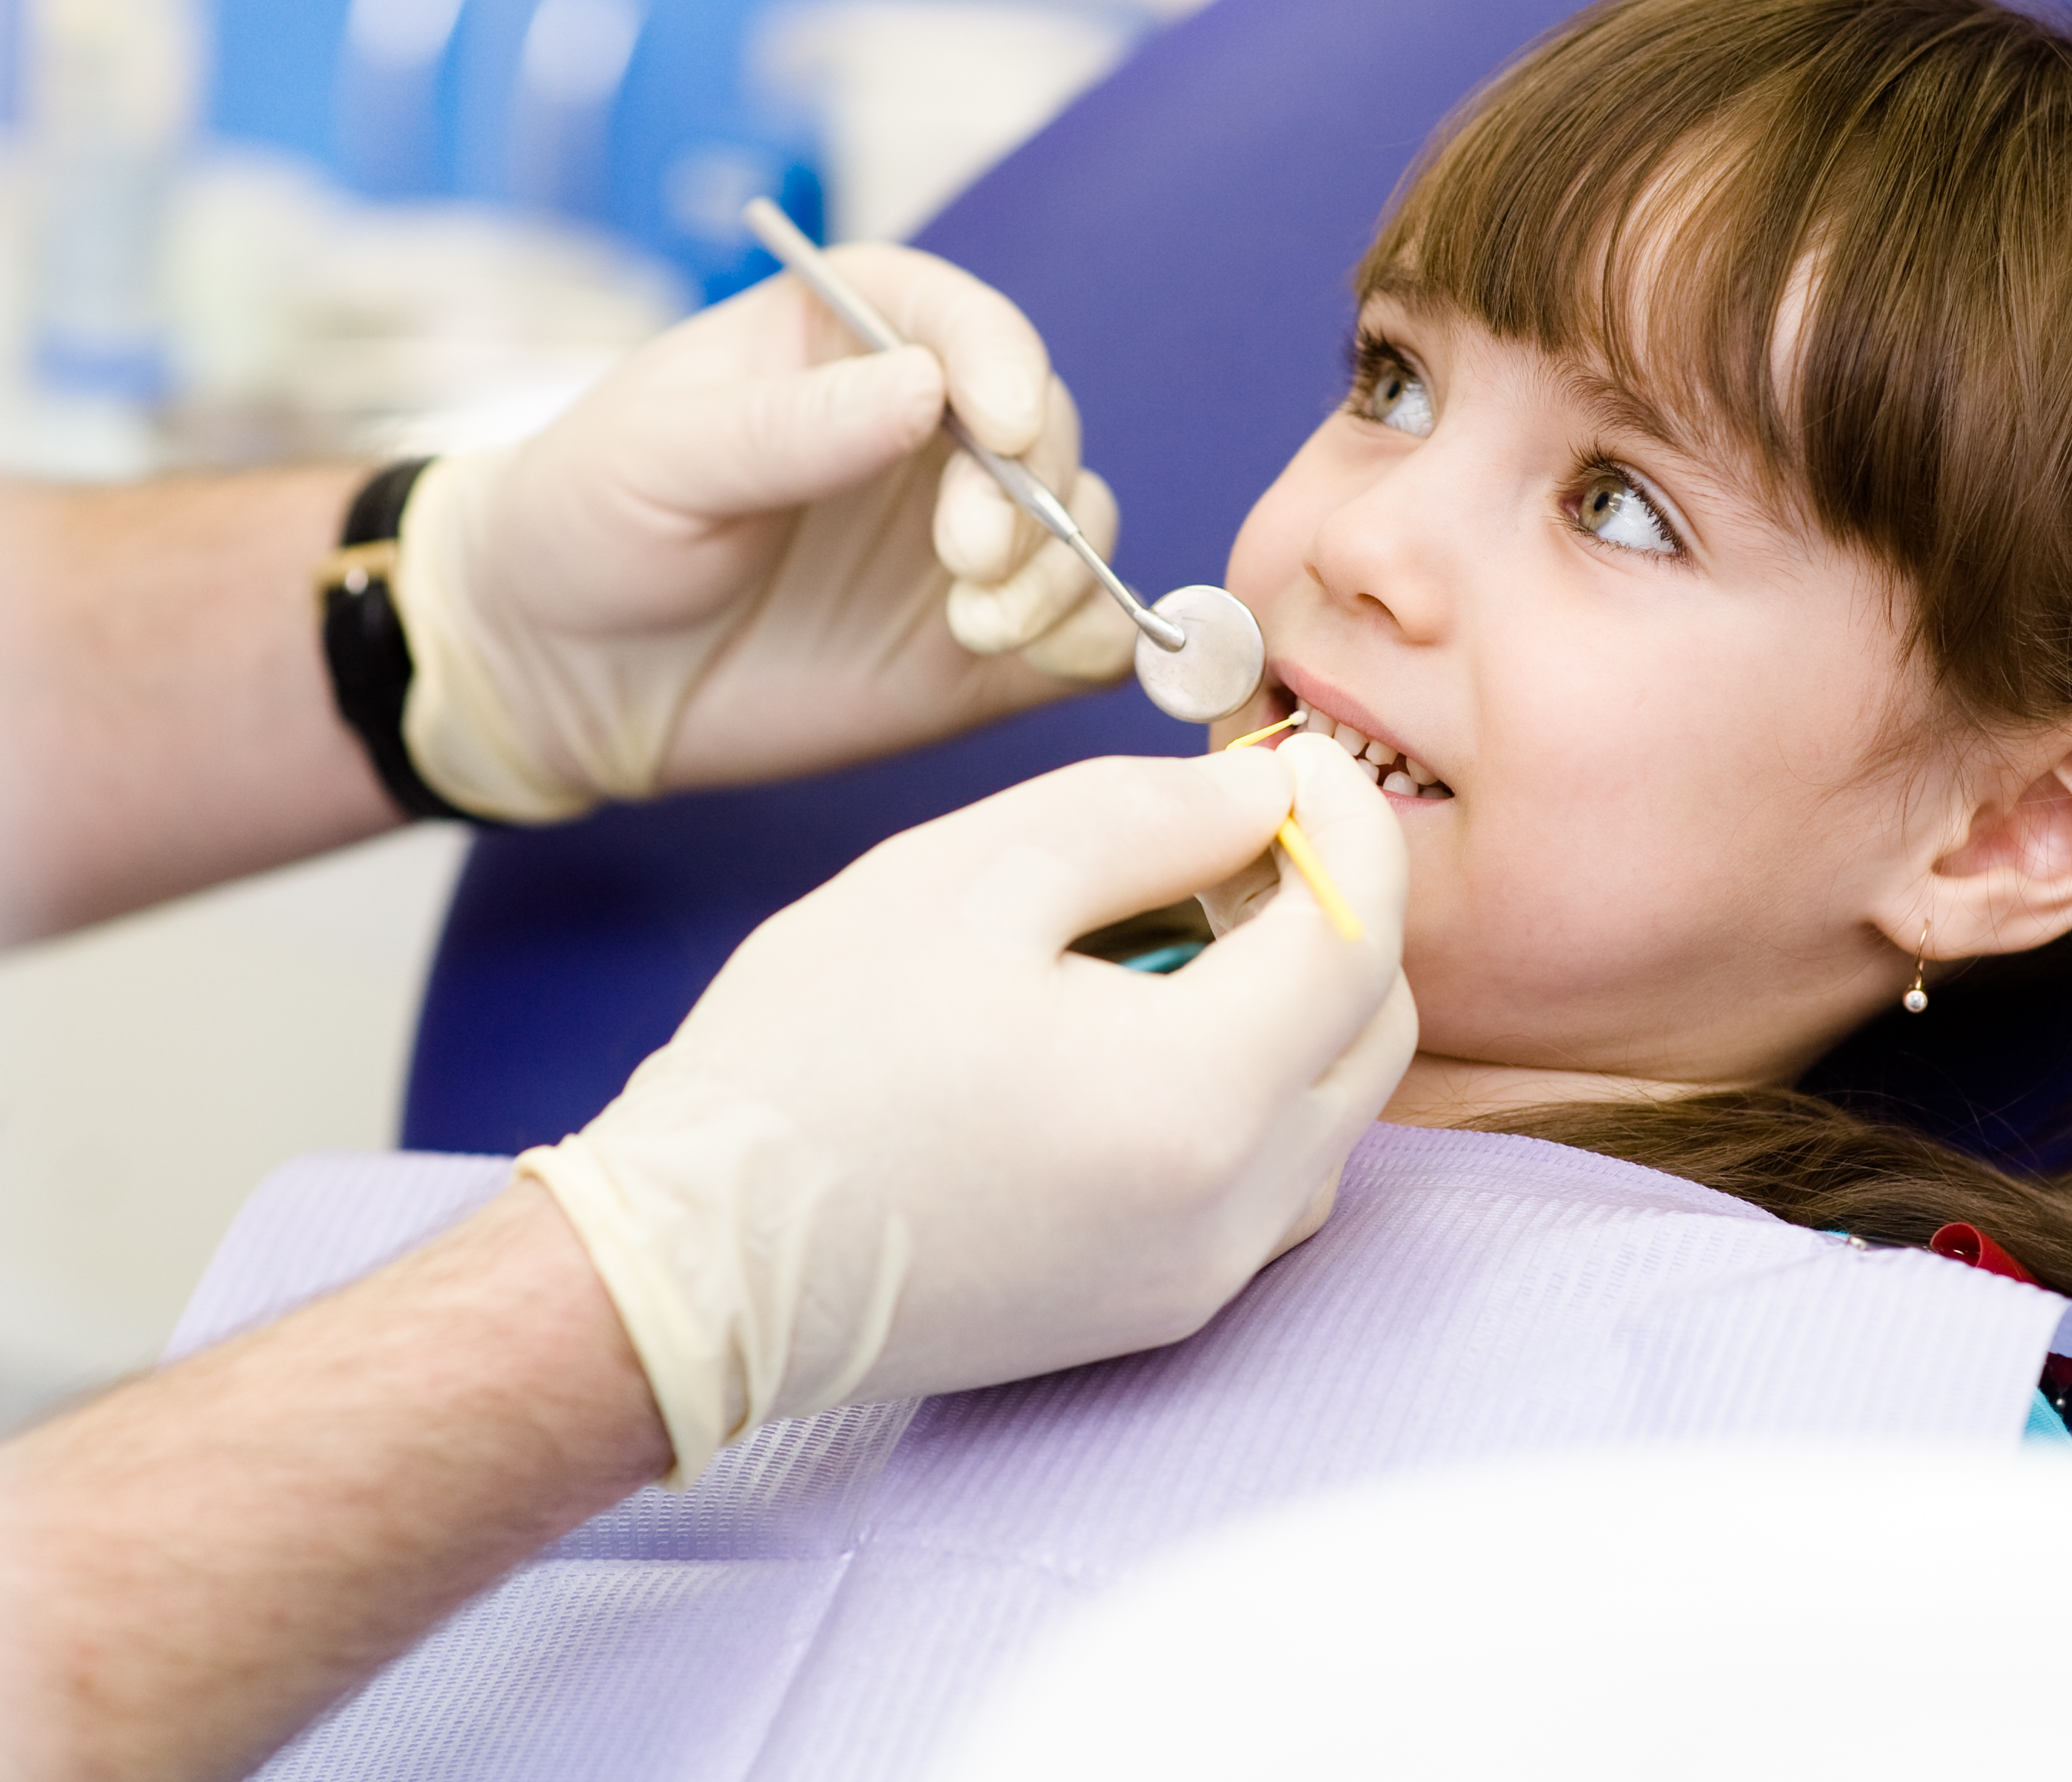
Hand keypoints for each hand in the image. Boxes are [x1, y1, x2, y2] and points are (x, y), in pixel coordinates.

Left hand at [392, 245, 1133, 821]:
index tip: (998, 425)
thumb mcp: (659, 457)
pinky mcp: (979, 652)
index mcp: (852, 343)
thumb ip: (792, 427)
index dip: (1004, 364)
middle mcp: (931, 434)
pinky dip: (1090, 643)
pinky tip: (1029, 657)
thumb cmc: (587, 525)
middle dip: (1032, 492)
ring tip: (976, 625)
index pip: (966, 322)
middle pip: (1045, 432)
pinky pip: (1079, 637)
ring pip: (1082, 532)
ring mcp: (963, 546)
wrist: (559, 673)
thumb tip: (927, 389)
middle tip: (968, 559)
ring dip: (1061, 574)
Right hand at [517, 733, 1415, 1480]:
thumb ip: (1146, 815)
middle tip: (1227, 837)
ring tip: (1168, 929)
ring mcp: (1198, 1278)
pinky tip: (1139, 1031)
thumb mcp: (969, 878)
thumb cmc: (809, 1059)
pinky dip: (1249, 1087)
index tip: (1293, 761)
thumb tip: (1265, 797)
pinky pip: (1269, 1179)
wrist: (695, 1264)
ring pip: (1333, 1109)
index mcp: (1197, 1100)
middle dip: (1331, 910)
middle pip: (1376, 1031)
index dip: (1348, 824)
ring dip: (1292, 1003)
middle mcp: (1230, 1213)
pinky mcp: (1155, 1309)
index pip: (1359, 935)